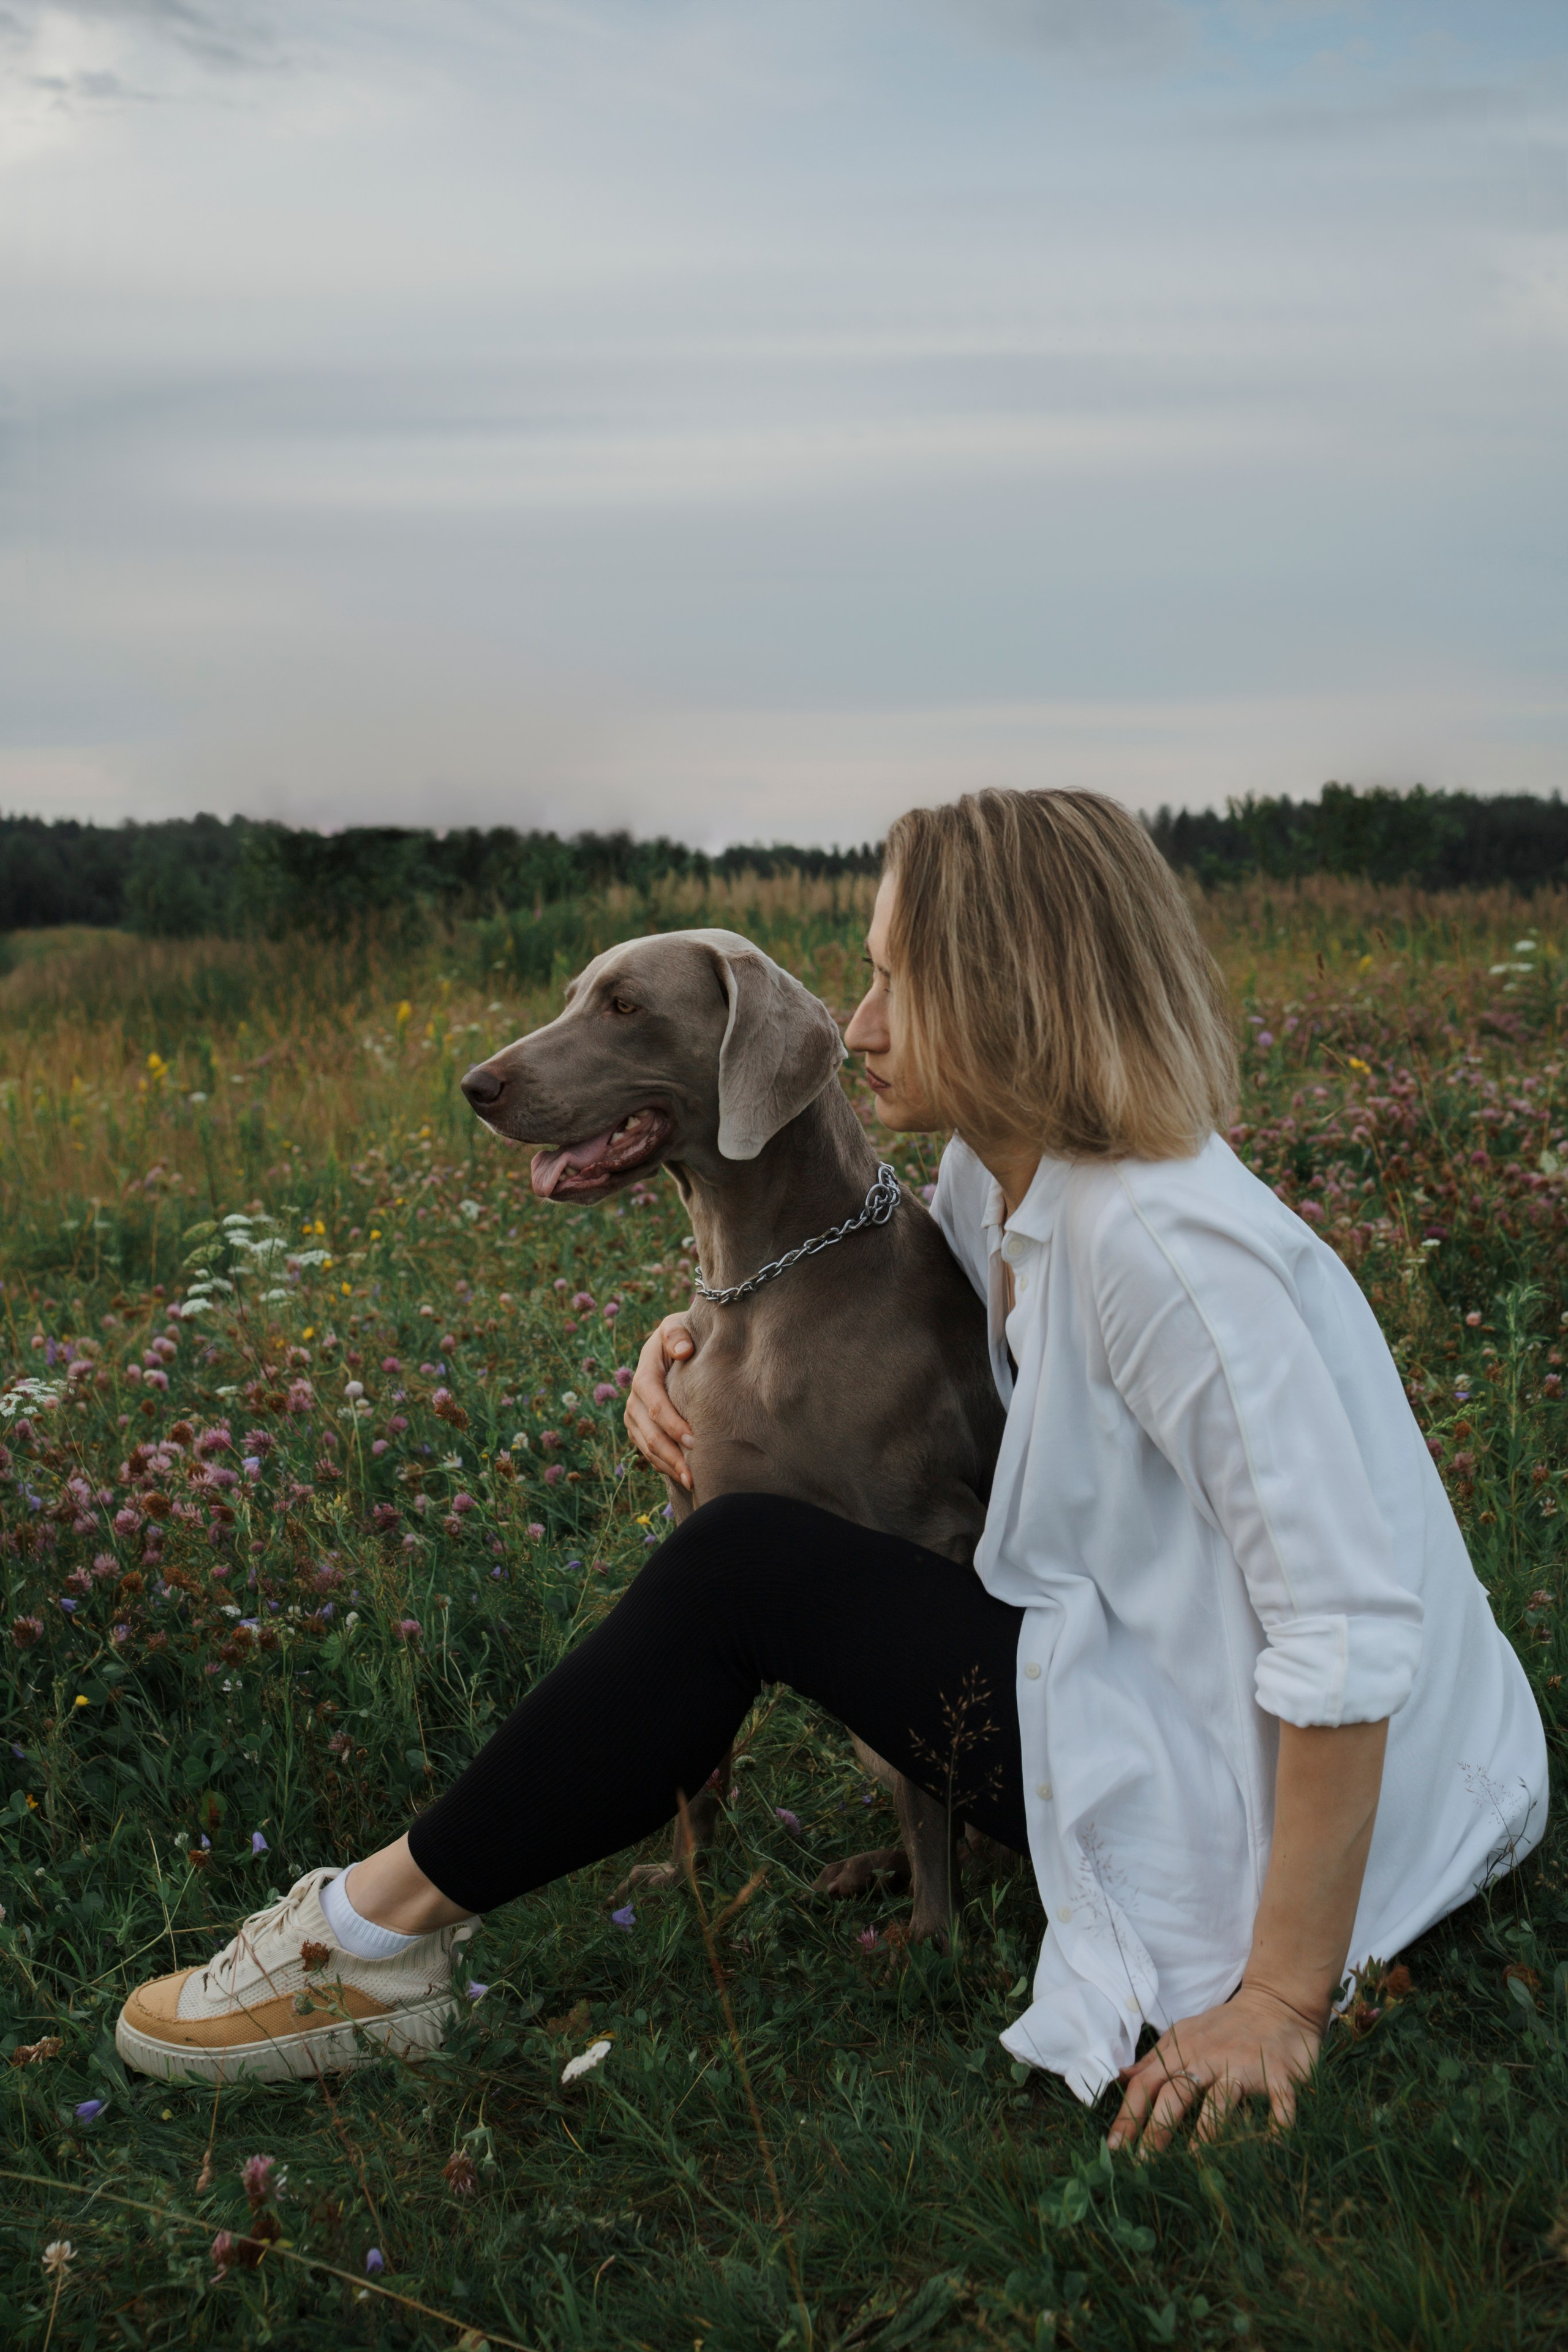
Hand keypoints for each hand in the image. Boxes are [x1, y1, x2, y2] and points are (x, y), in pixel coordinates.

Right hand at [624, 1315, 696, 1487]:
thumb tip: (683, 1350)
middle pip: (649, 1433)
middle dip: (671, 1455)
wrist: (673, 1345)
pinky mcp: (640, 1429)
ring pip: (648, 1447)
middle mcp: (634, 1399)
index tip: (694, 1440)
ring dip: (669, 1466)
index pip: (655, 1403)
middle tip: (694, 1474)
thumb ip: (677, 1333)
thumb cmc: (682, 1335)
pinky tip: (683, 1477)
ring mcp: (635, 1417)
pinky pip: (649, 1452)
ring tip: (692, 1483)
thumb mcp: (677, 1325)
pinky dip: (665, 1466)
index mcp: (644, 1374)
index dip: (672, 1424)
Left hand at [1108, 1981, 1323, 2154]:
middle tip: (1143, 2163)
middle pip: (1177, 2093)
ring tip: (1195, 2164)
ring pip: (1221, 2099)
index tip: (1113, 2149)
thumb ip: (1155, 2059)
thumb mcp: (1185, 2035)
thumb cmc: (1225, 2027)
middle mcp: (1210, 2058)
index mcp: (1183, 2050)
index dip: (1128, 2115)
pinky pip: (1278, 2104)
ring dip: (1208, 2130)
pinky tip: (1271, 2149)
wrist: (1277, 2003)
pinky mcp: (1279, 2075)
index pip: (1147, 2083)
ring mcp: (1244, 2066)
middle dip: (1158, 2128)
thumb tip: (1121, 2077)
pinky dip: (1277, 2127)